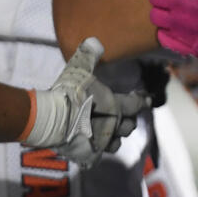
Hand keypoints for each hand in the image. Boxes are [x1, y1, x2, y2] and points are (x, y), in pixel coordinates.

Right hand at [23, 38, 147, 167]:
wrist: (53, 119)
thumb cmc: (69, 92)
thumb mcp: (79, 68)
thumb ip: (89, 55)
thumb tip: (96, 41)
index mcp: (115, 105)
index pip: (135, 104)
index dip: (140, 101)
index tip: (145, 100)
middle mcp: (113, 125)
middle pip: (129, 126)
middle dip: (129, 120)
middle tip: (126, 116)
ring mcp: (102, 142)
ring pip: (116, 143)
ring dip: (115, 137)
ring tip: (112, 133)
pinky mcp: (89, 155)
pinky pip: (98, 155)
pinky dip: (97, 151)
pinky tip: (92, 146)